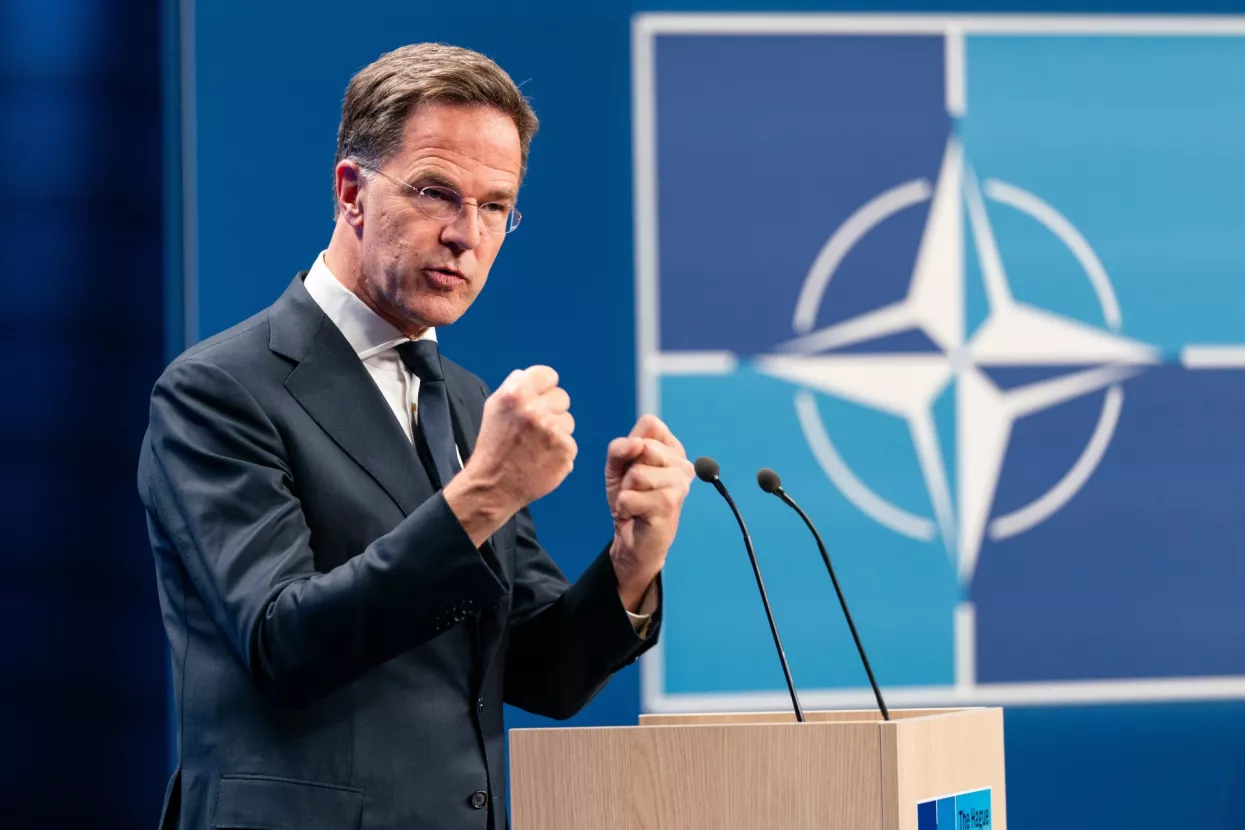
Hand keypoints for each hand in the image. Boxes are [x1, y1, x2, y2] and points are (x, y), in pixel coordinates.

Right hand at [444, 366, 574, 545]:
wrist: (493, 485)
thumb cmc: (494, 446)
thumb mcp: (494, 407)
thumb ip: (515, 387)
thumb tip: (530, 375)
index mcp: (515, 394)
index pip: (548, 375)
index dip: (544, 388)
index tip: (539, 400)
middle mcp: (534, 409)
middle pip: (562, 397)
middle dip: (552, 411)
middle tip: (535, 428)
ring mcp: (551, 430)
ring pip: (569, 421)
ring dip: (557, 432)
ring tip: (537, 446)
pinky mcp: (564, 450)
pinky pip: (571, 443)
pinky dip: (560, 452)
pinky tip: (543, 458)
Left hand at [605, 415, 694, 609]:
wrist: (633, 539)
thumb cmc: (630, 499)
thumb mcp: (617, 467)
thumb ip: (620, 448)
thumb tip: (637, 443)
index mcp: (674, 449)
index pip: (651, 424)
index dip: (633, 443)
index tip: (634, 464)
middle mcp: (683, 464)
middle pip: (643, 446)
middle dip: (627, 469)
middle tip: (635, 488)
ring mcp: (679, 484)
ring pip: (636, 473)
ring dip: (626, 490)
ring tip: (637, 501)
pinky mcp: (669, 504)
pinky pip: (629, 496)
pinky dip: (625, 507)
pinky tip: (637, 514)